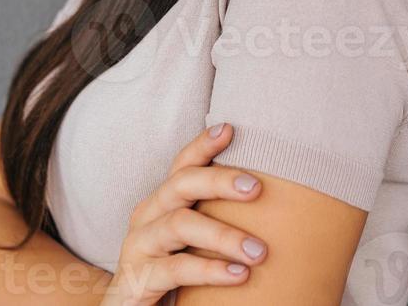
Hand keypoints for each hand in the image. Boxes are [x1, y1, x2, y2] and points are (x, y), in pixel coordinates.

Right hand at [100, 122, 267, 305]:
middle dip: (219, 181)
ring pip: (180, 225)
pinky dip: (210, 270)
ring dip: (223, 236)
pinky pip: (176, 269)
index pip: (182, 164)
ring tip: (259, 252)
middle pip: (181, 184)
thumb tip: (270, 199)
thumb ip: (215, 216)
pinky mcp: (137, 278)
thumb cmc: (170, 269)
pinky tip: (239, 274)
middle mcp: (147, 214)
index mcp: (162, 200)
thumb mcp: (191, 239)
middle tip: (256, 188)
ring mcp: (139, 245)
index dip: (203, 145)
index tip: (231, 129)